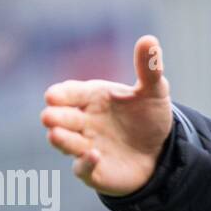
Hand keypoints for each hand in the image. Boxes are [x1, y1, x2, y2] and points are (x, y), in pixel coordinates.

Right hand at [41, 34, 174, 196]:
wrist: (160, 150)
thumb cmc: (148, 116)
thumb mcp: (153, 91)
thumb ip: (149, 68)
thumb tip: (149, 39)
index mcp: (91, 98)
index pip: (68, 93)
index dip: (60, 94)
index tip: (53, 95)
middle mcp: (83, 122)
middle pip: (61, 117)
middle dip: (55, 117)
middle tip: (49, 116)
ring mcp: (85, 146)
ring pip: (65, 142)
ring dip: (62, 140)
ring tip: (56, 134)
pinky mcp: (94, 170)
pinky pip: (83, 169)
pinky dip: (85, 164)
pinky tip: (92, 155)